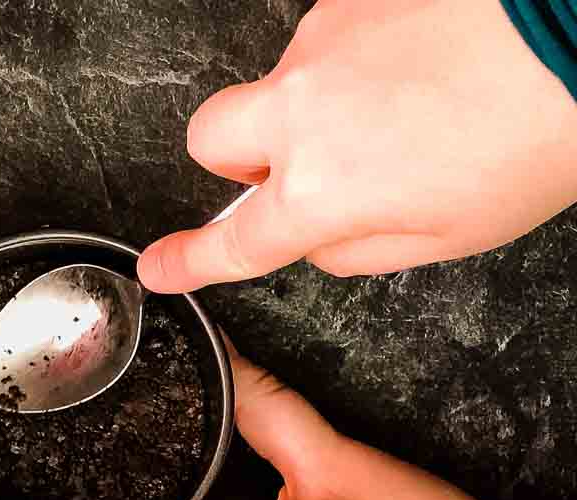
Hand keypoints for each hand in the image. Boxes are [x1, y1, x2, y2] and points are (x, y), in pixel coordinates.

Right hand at [138, 0, 576, 290]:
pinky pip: (334, 34)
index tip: (160, 268)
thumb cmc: (537, 132)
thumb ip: (358, 249)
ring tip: (413, 101)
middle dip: (237, 159)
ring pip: (284, 82)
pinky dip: (364, 54)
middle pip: (210, 138)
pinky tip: (424, 58)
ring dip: (323, 101)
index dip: (189, 261)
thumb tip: (319, 237)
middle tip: (293, 167)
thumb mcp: (448, 236)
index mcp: (320, 192)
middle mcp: (301, 112)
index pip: (232, 241)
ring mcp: (322, 40)